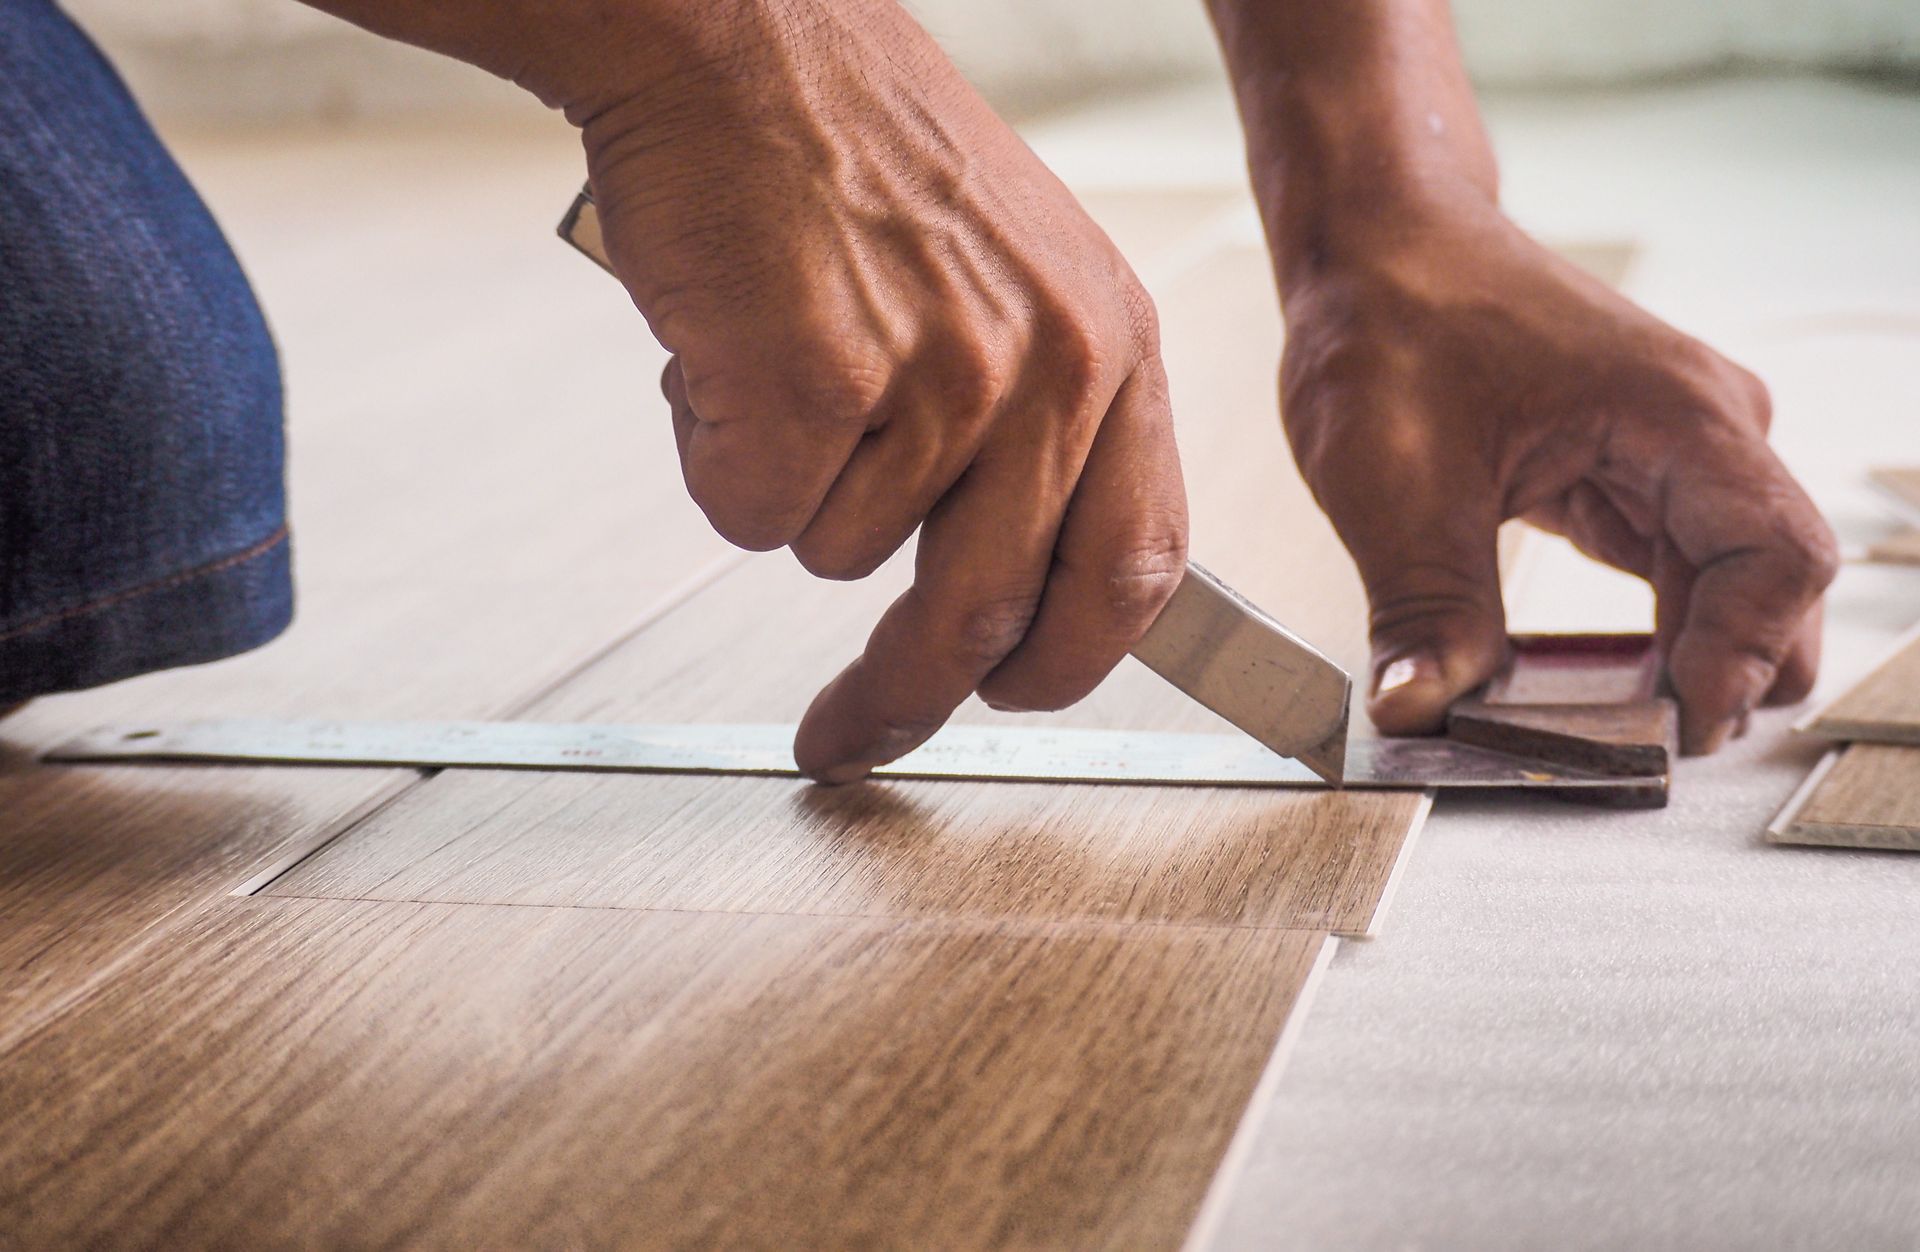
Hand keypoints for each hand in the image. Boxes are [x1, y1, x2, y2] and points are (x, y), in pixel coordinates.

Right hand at [576, 1, 1187, 779]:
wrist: (733, 32)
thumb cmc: (850, 146)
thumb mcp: (1009, 272)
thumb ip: (1030, 419)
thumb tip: (1000, 575)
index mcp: (1113, 344)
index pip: (1136, 565)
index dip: (1069, 657)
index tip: (1011, 695)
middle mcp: (1048, 369)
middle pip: (982, 616)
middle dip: (902, 701)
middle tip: (845, 732)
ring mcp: (937, 379)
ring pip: (841, 556)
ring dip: (787, 489)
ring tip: (773, 354)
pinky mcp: (817, 386)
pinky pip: (751, 514)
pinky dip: (712, 457)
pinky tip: (720, 351)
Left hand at [1279, 204, 1836, 752]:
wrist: (1376, 245)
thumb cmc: (1391, 322)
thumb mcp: (1390, 480)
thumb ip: (1421, 606)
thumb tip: (1419, 711)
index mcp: (1678, 414)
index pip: (1778, 557)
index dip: (1741, 656)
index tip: (1669, 728)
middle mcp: (1704, 432)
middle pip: (1770, 587)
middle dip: (1716, 675)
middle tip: (1624, 748)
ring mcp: (1674, 454)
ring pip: (1725, 590)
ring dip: (1678, 664)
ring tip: (1598, 730)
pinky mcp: (1633, 474)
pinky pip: (1672, 576)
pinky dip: (1642, 637)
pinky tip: (1583, 686)